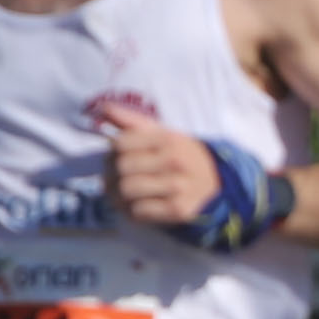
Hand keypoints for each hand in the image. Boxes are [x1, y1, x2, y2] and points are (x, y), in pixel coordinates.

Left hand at [92, 101, 220, 231]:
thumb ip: (132, 121)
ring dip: (117, 195)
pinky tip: (135, 205)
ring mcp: (178, 186)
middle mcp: (174, 160)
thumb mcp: (162, 134)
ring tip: (120, 194)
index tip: (115, 158)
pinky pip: (139, 211)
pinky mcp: (178, 209)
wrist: (214, 183)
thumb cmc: (179, 155)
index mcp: (167, 139)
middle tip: (113, 178)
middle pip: (122, 167)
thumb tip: (104, 108)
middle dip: (111, 174)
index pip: (120, 144)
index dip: (111, 152)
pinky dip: (131, 210)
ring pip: (127, 190)